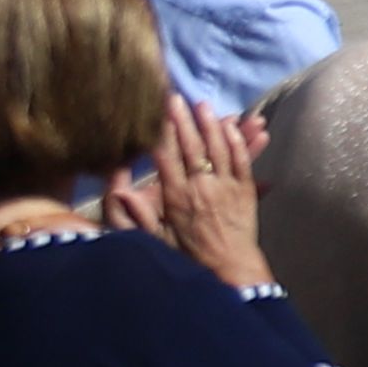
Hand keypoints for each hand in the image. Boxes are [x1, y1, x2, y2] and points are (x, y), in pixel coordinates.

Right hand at [117, 95, 272, 291]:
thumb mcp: (157, 239)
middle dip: (184, 121)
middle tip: (177, 98)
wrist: (230, 268)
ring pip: (219, 149)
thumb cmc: (189, 256)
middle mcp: (201, 188)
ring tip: (203, 105)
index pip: (167, 159)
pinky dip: (238, 142)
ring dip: (211, 125)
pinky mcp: (246, 190)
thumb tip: (121, 191)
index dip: (163, 134)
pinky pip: (242, 161)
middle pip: (192, 148)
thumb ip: (139, 214)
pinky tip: (232, 126)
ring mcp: (226, 187)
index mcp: (177, 198)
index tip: (158, 114)